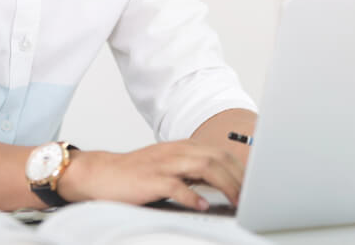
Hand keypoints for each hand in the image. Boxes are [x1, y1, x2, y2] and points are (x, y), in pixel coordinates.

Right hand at [59, 141, 243, 210]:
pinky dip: (191, 195)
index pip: (220, 152)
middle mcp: (176, 151)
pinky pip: (176, 185)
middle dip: (238, 176)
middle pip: (217, 157)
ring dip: (224, 183)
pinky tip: (202, 205)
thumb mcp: (168, 166)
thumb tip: (220, 185)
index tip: (254, 183)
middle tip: (252, 195)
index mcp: (183, 148)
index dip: (240, 167)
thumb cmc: (135, 175)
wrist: (100, 174)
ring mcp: (164, 164)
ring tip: (237, 200)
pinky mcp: (150, 179)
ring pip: (203, 167)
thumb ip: (192, 172)